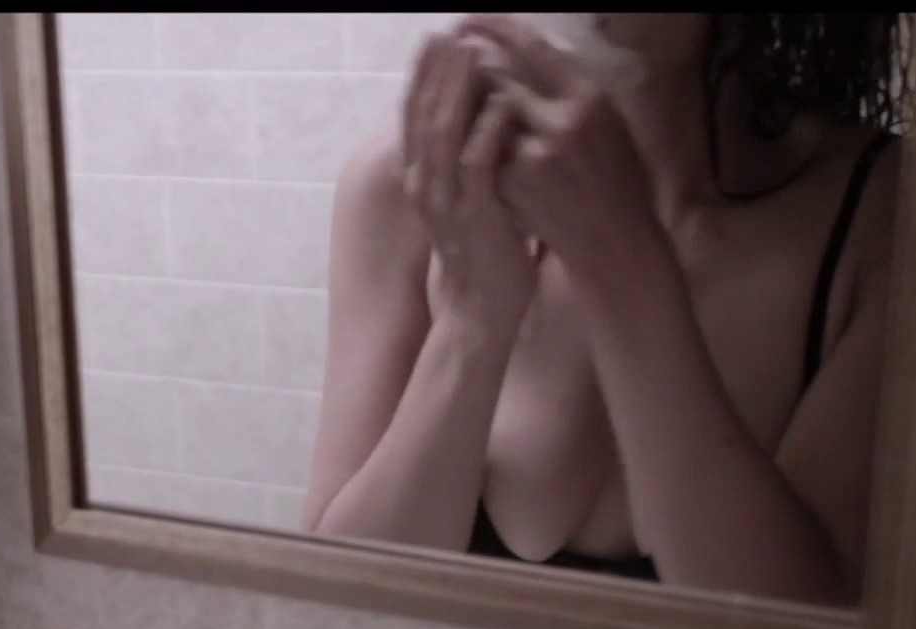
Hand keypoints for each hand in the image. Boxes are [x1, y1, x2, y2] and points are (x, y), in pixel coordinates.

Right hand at [402, 32, 538, 324]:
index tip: (432, 42)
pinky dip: (489, 130)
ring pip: (445, 133)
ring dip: (458, 90)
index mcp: (419, 180)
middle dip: (435, 72)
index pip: (413, 117)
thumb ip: (457, 165)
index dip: (421, 77)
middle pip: (423, 116)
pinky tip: (502, 101)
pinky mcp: (476, 216)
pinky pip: (478, 165)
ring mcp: (447, 201)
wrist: (482, 307)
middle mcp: (424, 186)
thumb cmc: (481, 251)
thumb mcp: (460, 201)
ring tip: (472, 53)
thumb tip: (466, 125)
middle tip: (446, 34)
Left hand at [456, 15, 663, 282]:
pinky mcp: (512, 181)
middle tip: (451, 44)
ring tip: (453, 84)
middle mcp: (562, 120)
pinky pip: (481, 145)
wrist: (613, 240)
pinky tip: (464, 132)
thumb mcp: (608, 121)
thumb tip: (527, 53)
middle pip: (499, 72)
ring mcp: (534, 152)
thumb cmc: (616, 179)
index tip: (473, 20)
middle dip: (469, 57)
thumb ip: (568, 89)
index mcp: (588, 97)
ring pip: (483, 109)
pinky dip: (471, 134)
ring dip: (465, 93)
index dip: (497, 28)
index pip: (532, 47)